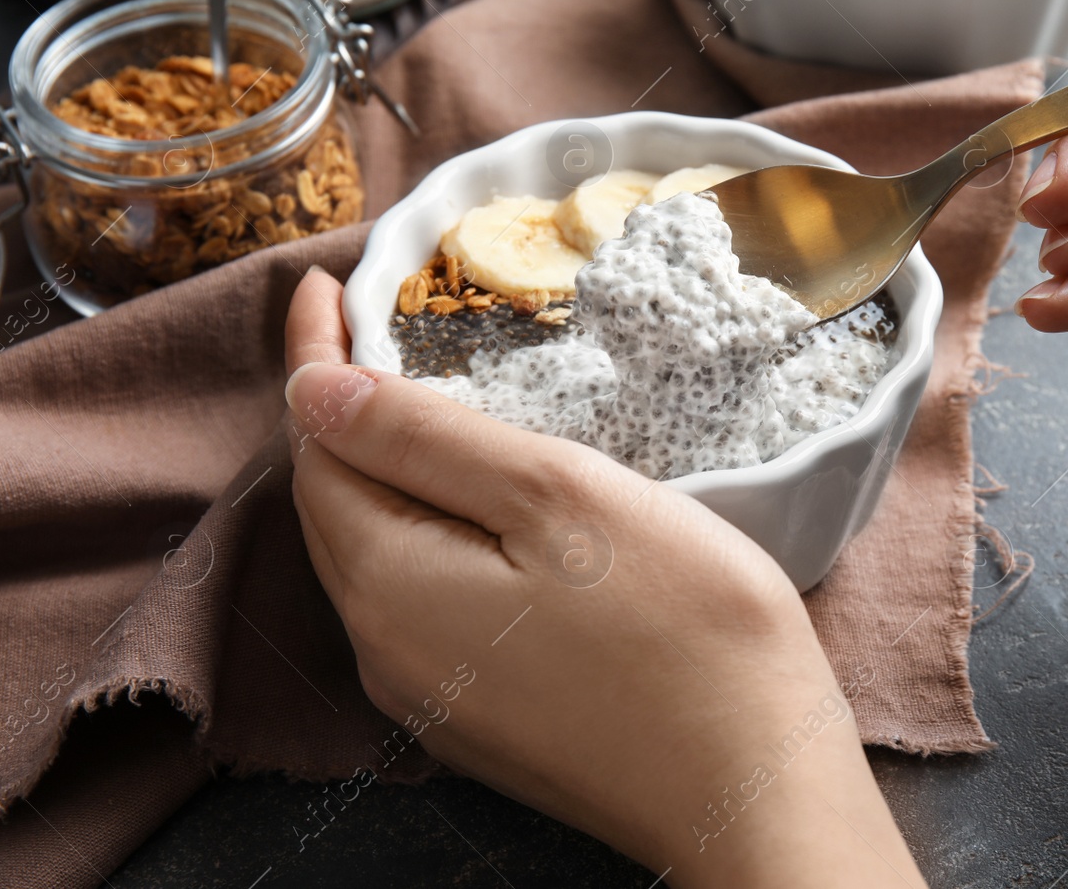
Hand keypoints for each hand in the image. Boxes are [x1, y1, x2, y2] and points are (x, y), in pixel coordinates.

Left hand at [283, 269, 925, 887]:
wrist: (755, 785)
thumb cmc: (681, 623)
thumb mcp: (555, 496)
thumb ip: (426, 439)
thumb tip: (312, 388)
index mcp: (389, 585)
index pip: (313, 445)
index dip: (312, 358)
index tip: (325, 283)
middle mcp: (384, 651)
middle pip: (335, 506)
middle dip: (340, 413)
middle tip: (370, 328)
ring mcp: (433, 695)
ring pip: (379, 555)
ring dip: (385, 473)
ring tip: (420, 401)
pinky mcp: (483, 717)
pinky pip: (423, 600)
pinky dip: (428, 532)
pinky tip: (476, 508)